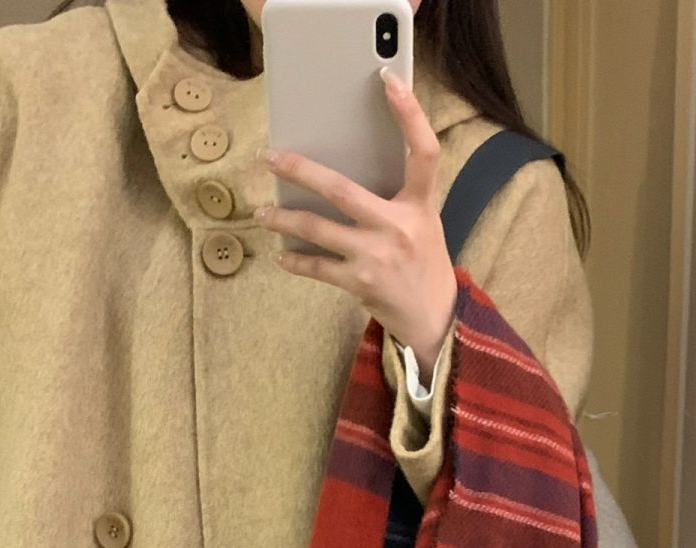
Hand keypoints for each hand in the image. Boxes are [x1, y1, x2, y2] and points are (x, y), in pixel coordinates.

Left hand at [254, 68, 456, 387]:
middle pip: (341, 189)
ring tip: (262, 213)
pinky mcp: (359, 283)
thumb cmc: (422, 262)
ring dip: (283, 219)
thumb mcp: (422, 222)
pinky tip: (282, 254)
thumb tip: (340, 175)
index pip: (423, 151)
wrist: (433, 318)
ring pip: (317, 228)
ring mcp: (376, 256)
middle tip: (271, 157)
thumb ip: (394, 197)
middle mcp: (398, 227)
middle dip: (301, 171)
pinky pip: (316, 266)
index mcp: (420, 205)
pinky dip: (295, 260)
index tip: (390, 81)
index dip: (410, 114)